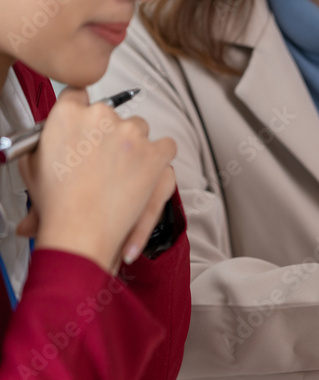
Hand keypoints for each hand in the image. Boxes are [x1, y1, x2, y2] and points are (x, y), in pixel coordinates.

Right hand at [16, 87, 176, 273]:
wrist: (81, 227)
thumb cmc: (56, 201)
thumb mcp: (33, 161)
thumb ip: (45, 139)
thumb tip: (54, 135)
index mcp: (69, 113)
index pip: (80, 96)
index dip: (85, 114)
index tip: (88, 127)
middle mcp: (102, 117)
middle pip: (112, 115)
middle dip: (109, 134)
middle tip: (103, 159)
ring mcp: (132, 134)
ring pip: (139, 128)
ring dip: (134, 145)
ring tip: (124, 171)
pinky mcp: (155, 154)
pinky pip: (167, 145)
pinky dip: (161, 156)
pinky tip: (150, 168)